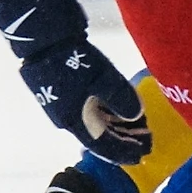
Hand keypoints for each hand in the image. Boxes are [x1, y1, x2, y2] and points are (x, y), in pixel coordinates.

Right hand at [0, 0, 151, 164]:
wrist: (43, 36)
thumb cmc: (72, 59)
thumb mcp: (101, 78)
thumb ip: (121, 99)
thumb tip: (137, 116)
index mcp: (76, 121)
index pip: (103, 146)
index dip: (123, 152)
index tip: (142, 156)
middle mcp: (71, 118)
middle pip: (103, 136)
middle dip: (125, 139)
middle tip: (148, 141)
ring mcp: (69, 104)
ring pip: (99, 123)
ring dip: (120, 126)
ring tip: (141, 125)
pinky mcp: (69, 91)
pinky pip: (94, 110)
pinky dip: (111, 112)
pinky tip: (125, 109)